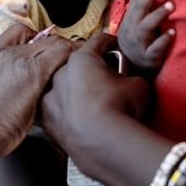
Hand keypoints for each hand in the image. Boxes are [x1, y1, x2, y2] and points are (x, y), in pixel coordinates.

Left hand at [0, 25, 75, 157]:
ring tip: (36, 51)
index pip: (62, 49)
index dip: (74, 50)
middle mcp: (15, 56)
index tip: (77, 54)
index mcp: (33, 72)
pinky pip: (2, 39)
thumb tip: (46, 83)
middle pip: (47, 40)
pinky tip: (13, 57)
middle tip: (61, 54)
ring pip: (23, 33)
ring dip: (35, 39)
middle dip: (58, 45)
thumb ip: (42, 92)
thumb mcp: (33, 117)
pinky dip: (13, 42)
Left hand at [40, 34, 150, 163]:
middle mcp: (60, 74)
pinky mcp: (47, 122)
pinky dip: (67, 114)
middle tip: (107, 80)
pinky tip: (80, 121)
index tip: (115, 46)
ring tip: (92, 104)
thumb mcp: (138, 85)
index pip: (97, 42)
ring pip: (63, 89)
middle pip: (77, 65)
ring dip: (75, 92)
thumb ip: (131, 76)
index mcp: (82, 59)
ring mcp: (50, 98)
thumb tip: (132, 81)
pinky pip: (57, 112)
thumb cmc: (120, 109)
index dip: (110, 42)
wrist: (104, 143)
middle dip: (91, 71)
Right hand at [117, 0, 173, 72]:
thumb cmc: (136, 45)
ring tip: (171, 5)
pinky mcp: (149, 59)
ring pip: (145, 29)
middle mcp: (131, 32)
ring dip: (158, 15)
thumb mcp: (133, 27)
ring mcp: (139, 46)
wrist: (131, 72)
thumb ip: (138, 9)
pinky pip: (155, 49)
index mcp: (128, 23)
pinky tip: (173, 32)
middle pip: (138, 11)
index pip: (135, 2)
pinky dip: (163, 40)